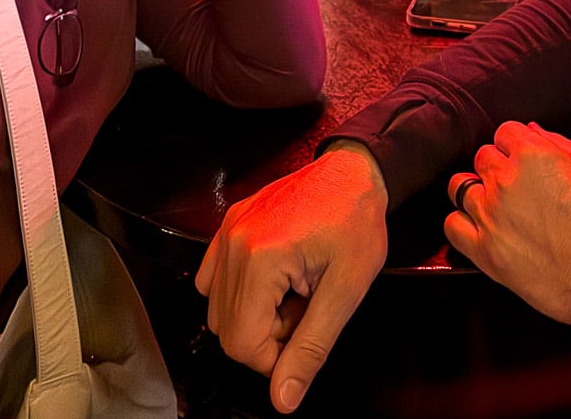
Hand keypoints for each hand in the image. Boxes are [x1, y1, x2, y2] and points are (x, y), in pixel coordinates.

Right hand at [196, 145, 389, 412]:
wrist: (355, 174)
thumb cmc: (356, 223)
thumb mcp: (346, 292)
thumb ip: (311, 348)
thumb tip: (283, 398)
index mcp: (260, 258)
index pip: (241, 344)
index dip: (274, 357)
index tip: (305, 335)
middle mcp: (234, 242)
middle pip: (226, 329)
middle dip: (267, 333)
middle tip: (304, 307)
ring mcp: (228, 230)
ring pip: (218, 307)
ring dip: (255, 312)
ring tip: (293, 289)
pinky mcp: (230, 223)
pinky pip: (214, 277)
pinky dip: (239, 290)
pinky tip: (275, 277)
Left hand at [443, 121, 570, 338]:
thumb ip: (559, 144)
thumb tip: (533, 132)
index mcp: (533, 154)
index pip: (505, 132)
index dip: (517, 146)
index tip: (527, 160)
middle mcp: (506, 180)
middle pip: (483, 157)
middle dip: (499, 166)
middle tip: (519, 187)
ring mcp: (493, 217)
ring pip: (461, 188)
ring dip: (479, 192)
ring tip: (498, 206)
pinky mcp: (487, 253)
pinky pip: (453, 227)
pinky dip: (462, 224)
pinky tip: (482, 228)